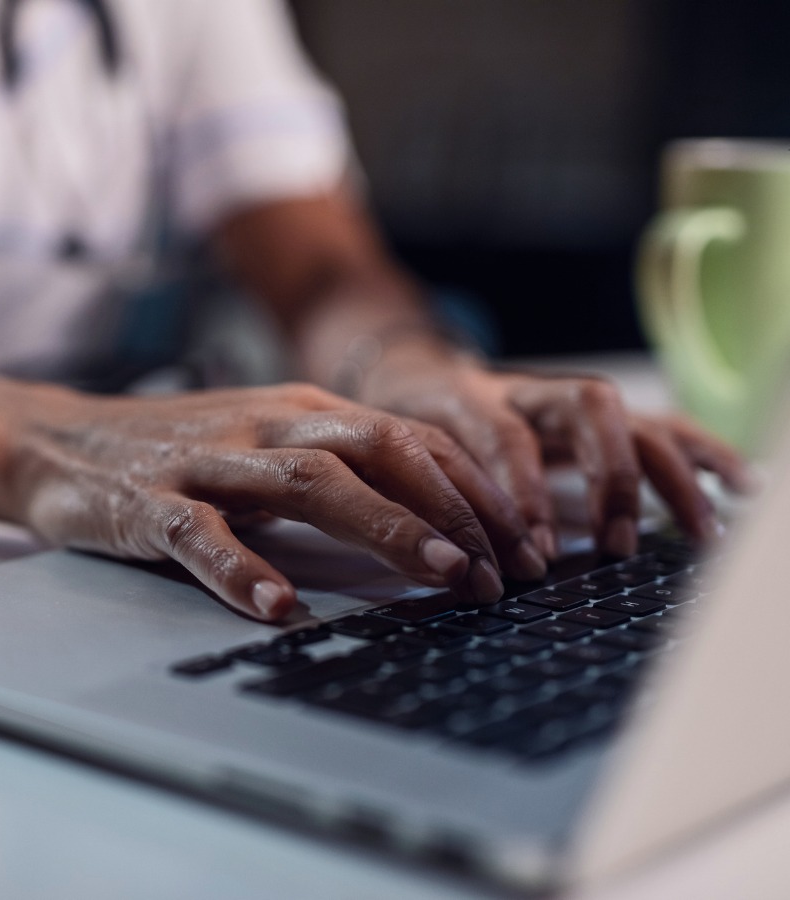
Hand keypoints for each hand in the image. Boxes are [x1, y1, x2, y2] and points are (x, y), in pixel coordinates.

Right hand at [0, 383, 549, 620]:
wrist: (55, 440)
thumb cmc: (174, 453)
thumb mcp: (266, 449)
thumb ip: (335, 472)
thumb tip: (436, 522)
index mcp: (302, 412)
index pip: (411, 440)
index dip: (476, 490)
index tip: (526, 547)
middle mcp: (266, 426)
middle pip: (381, 452)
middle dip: (455, 508)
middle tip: (509, 570)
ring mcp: (208, 463)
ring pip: (312, 483)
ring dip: (387, 527)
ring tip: (443, 576)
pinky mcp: (149, 503)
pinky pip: (204, 535)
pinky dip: (246, 570)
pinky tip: (280, 608)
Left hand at [356, 346, 751, 559]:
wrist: (416, 377)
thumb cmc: (405, 431)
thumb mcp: (395, 456)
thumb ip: (420, 494)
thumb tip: (450, 564)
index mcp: (464, 398)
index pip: (502, 435)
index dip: (523, 491)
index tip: (537, 556)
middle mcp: (523, 390)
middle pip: (585, 407)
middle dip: (611, 477)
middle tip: (618, 544)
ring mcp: (563, 399)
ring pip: (629, 416)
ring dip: (668, 473)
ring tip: (701, 532)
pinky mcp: (594, 415)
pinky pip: (654, 423)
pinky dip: (699, 451)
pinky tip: (738, 484)